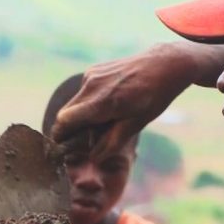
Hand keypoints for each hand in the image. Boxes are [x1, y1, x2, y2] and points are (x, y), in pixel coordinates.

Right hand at [50, 42, 223, 159]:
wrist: (164, 65)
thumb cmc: (154, 96)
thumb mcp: (136, 124)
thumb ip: (111, 142)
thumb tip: (94, 158)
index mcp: (102, 102)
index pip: (65, 121)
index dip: (60, 136)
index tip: (62, 147)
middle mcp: (91, 86)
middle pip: (66, 113)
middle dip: (71, 128)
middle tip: (85, 139)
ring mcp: (91, 75)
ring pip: (74, 102)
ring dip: (81, 115)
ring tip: (104, 120)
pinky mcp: (93, 70)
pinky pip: (83, 91)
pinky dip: (88, 102)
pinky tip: (109, 103)